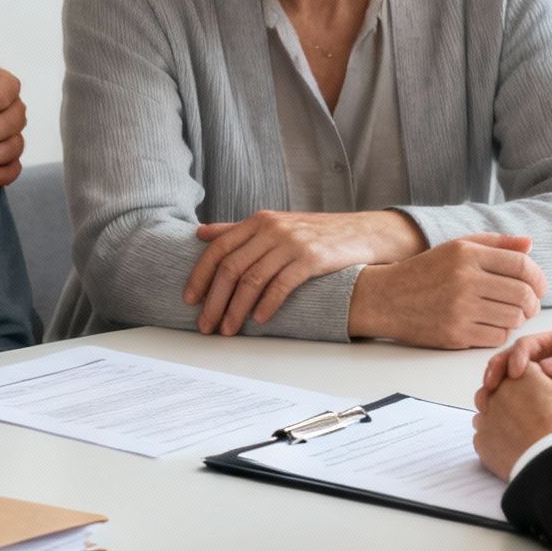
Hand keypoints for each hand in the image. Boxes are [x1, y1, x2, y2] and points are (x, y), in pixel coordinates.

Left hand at [183, 210, 424, 334]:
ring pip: (252, 279)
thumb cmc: (315, 234)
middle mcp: (272, 229)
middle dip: (214, 300)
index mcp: (258, 221)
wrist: (361, 234)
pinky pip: (281, 284)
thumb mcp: (274, 225)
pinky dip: (267, 304)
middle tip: (205, 325)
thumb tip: (200, 234)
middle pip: (231, 267)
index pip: (218, 248)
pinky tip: (259, 320)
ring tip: (228, 329)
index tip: (189, 299)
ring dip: (235, 309)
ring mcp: (291, 242)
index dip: (199, 275)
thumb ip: (238, 230)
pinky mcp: (311, 258)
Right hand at [346, 233, 546, 348]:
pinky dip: (502, 333)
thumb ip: (495, 243)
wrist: (386, 299)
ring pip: (514, 318)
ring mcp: (460, 309)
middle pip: (523, 294)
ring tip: (510, 314)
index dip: (539, 278)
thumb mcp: (456, 247)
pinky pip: (497, 337)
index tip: (539, 286)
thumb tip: (530, 244)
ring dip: (518, 318)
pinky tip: (492, 325)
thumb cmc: (425, 271)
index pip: (522, 266)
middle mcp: (465, 280)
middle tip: (529, 305)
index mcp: (467, 254)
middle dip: (533, 302)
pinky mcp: (455, 334)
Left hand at [472, 364, 551, 477]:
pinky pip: (484, 434)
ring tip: (520, 431)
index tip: (542, 393)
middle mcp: (499, 390)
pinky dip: (494, 438)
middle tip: (531, 414)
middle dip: (513, 396)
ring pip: (487, 409)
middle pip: (501, 386)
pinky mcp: (481, 440)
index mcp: (524, 374)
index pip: (523, 368)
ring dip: (499, 415)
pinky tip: (511, 445)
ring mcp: (487, 416)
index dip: (535, 381)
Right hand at [480, 328, 551, 435]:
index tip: (513, 374)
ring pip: (521, 388)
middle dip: (499, 373)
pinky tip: (505, 422)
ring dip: (502, 394)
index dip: (517, 356)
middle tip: (487, 390)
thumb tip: (544, 366)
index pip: (533, 345)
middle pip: (520, 364)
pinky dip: (516, 412)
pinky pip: (534, 409)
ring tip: (488, 407)